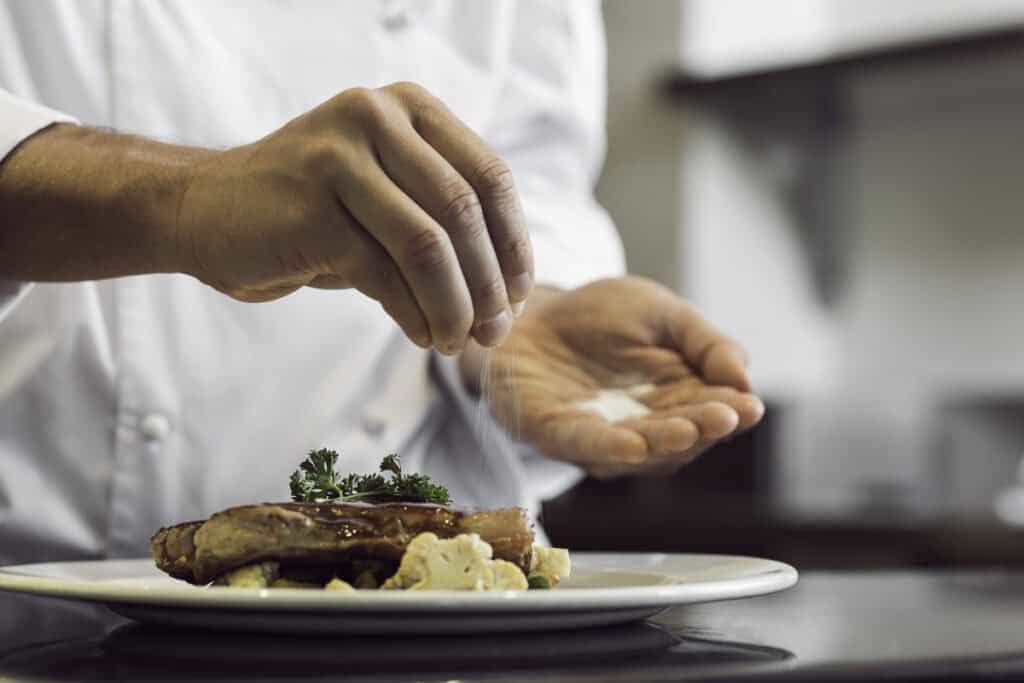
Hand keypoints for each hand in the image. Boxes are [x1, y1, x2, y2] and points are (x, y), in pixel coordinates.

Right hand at [176, 82, 531, 351]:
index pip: (490, 177)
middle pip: (464, 212)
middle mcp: (376, 117)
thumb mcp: (386, 197)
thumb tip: (510, 296)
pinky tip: (421, 335)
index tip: (519, 295)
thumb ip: (443, 223)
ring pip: (429, 245)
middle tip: (494, 333)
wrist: (204, 210)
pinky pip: (385, 273)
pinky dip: (413, 314)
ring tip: (455, 342)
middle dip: (489, 285)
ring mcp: (339, 158)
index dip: (514, 244)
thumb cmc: (311, 213)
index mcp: (408, 107)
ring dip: (454, 307)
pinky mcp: (310, 208)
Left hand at [484, 277, 763, 477]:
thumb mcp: (663, 313)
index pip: (710, 412)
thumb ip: (705, 343)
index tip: (749, 406)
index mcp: (675, 400)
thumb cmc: (598, 315)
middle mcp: (641, 427)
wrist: (528, 308)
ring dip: (662, 442)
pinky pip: (582, 445)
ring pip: (637, 450)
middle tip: (726, 417)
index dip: (730, 413)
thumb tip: (744, 379)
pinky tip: (632, 445)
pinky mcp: (553, 433)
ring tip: (689, 429)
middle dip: (703, 428)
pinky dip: (606, 448)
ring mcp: (598, 437)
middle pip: (680, 438)